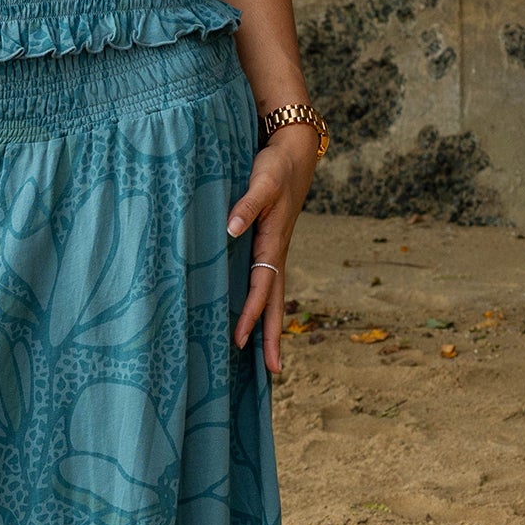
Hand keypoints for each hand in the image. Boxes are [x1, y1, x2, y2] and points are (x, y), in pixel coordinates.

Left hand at [227, 129, 318, 375]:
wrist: (294, 151)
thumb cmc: (275, 167)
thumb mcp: (261, 182)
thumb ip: (246, 205)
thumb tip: (230, 230)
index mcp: (274, 244)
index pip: (262, 289)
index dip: (251, 315)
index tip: (239, 341)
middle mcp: (276, 254)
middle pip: (276, 303)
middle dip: (273, 337)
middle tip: (272, 373)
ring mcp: (275, 252)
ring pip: (273, 296)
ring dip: (270, 325)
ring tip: (265, 358)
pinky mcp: (269, 244)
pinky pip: (266, 283)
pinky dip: (263, 304)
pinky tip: (254, 315)